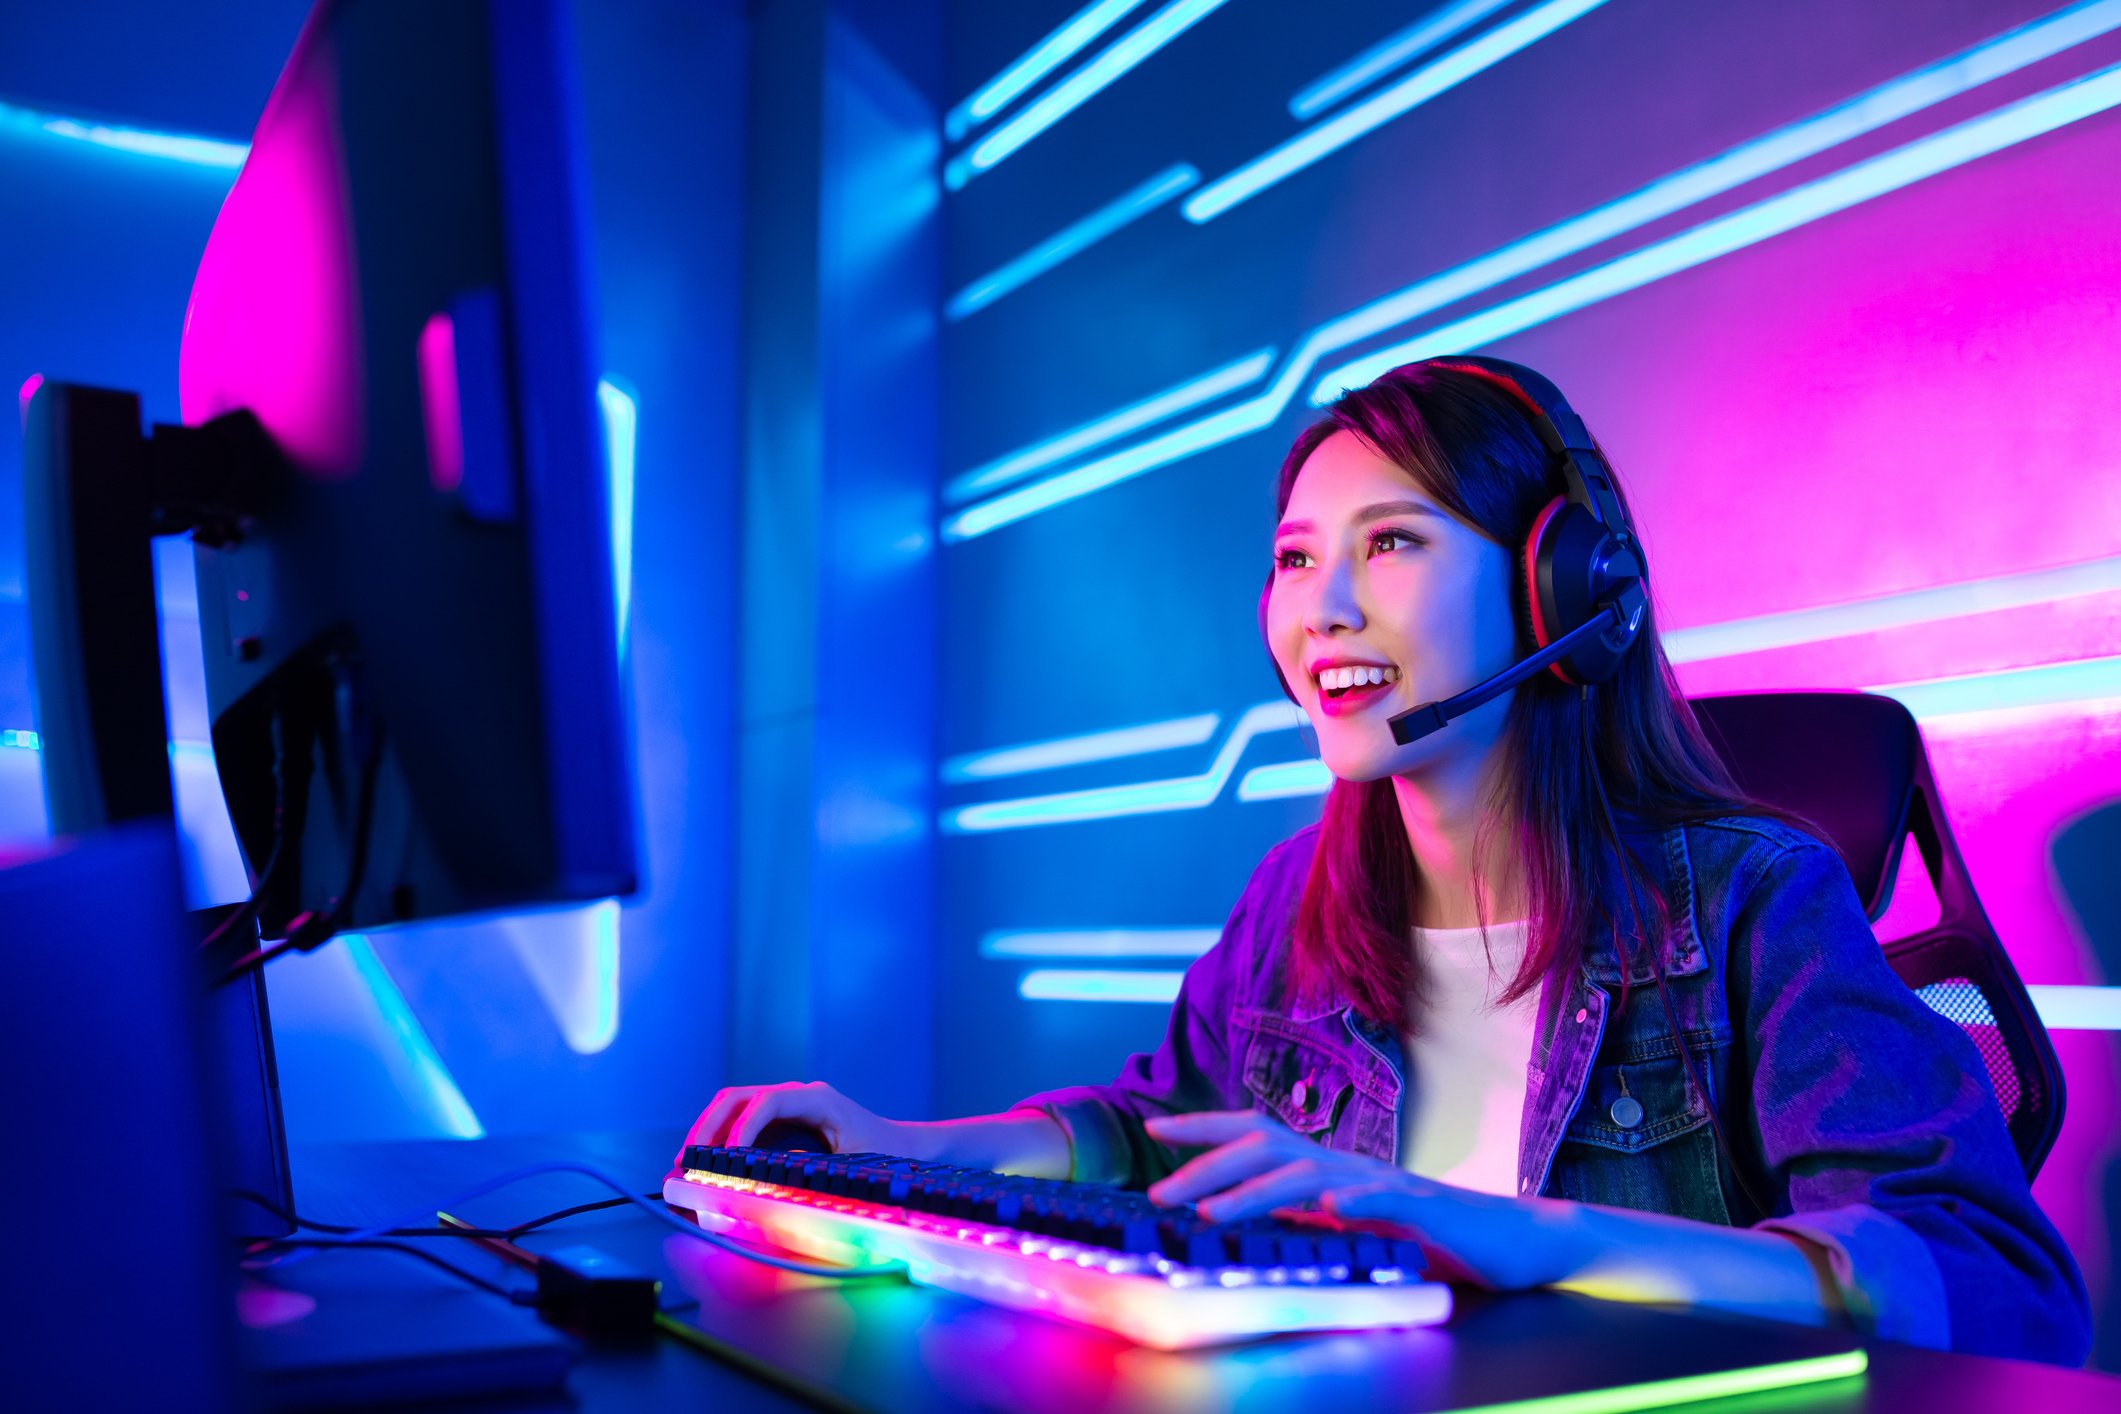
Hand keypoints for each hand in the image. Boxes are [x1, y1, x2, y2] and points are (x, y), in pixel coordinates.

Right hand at [677, 1080, 913, 1165]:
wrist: (905, 1147)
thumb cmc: (888, 1157)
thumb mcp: (858, 1168)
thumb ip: (820, 1172)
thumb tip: (777, 1181)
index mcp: (818, 1099)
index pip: (768, 1101)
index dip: (743, 1126)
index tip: (725, 1157)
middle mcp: (799, 1096)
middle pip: (739, 1097)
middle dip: (709, 1126)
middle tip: (686, 1159)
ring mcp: (789, 1106)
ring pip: (734, 1107)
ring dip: (708, 1132)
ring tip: (686, 1163)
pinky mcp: (783, 1121)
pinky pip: (743, 1122)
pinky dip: (720, 1139)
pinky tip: (706, 1164)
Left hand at [1143, 1110, 1586, 1289]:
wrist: (1512, 1242)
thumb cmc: (1428, 1237)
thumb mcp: (1350, 1228)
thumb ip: (1303, 1216)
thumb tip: (1244, 1214)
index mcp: (1330, 1168)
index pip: (1257, 1134)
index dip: (1205, 1128)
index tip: (1154, 1129)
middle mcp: (1348, 1166)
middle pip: (1268, 1149)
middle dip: (1208, 1168)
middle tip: (1159, 1195)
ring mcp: (1385, 1184)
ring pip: (1310, 1175)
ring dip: (1257, 1191)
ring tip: (1214, 1212)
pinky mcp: (1424, 1211)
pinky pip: (1386, 1200)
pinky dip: (1356, 1201)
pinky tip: (1331, 1208)